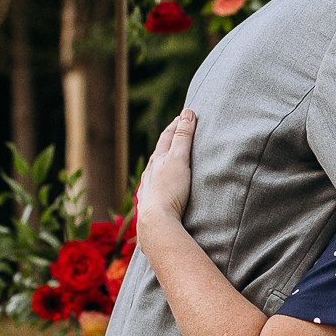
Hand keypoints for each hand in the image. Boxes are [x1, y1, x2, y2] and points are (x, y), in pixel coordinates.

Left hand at [136, 109, 196, 247]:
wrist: (157, 222)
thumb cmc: (169, 190)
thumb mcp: (179, 159)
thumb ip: (183, 137)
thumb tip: (186, 113)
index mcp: (158, 160)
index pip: (167, 137)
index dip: (176, 125)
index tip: (184, 116)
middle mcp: (150, 173)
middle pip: (159, 153)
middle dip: (169, 142)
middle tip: (177, 133)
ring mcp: (149, 189)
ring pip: (154, 171)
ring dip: (162, 163)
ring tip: (169, 161)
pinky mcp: (151, 205)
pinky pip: (155, 189)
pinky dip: (159, 182)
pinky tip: (160, 188)